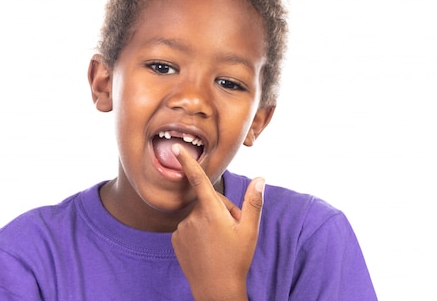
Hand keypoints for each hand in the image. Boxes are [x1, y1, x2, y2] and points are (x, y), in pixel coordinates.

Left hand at [171, 144, 264, 300]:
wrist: (215, 289)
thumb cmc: (236, 259)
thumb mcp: (250, 230)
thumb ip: (253, 202)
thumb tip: (261, 178)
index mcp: (211, 211)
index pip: (199, 180)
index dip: (188, 163)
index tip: (177, 149)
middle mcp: (193, 217)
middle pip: (208, 202)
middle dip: (221, 210)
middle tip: (233, 230)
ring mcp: (182, 229)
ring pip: (199, 216)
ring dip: (209, 222)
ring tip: (220, 242)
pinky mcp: (175, 239)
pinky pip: (189, 227)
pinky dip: (198, 232)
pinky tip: (207, 247)